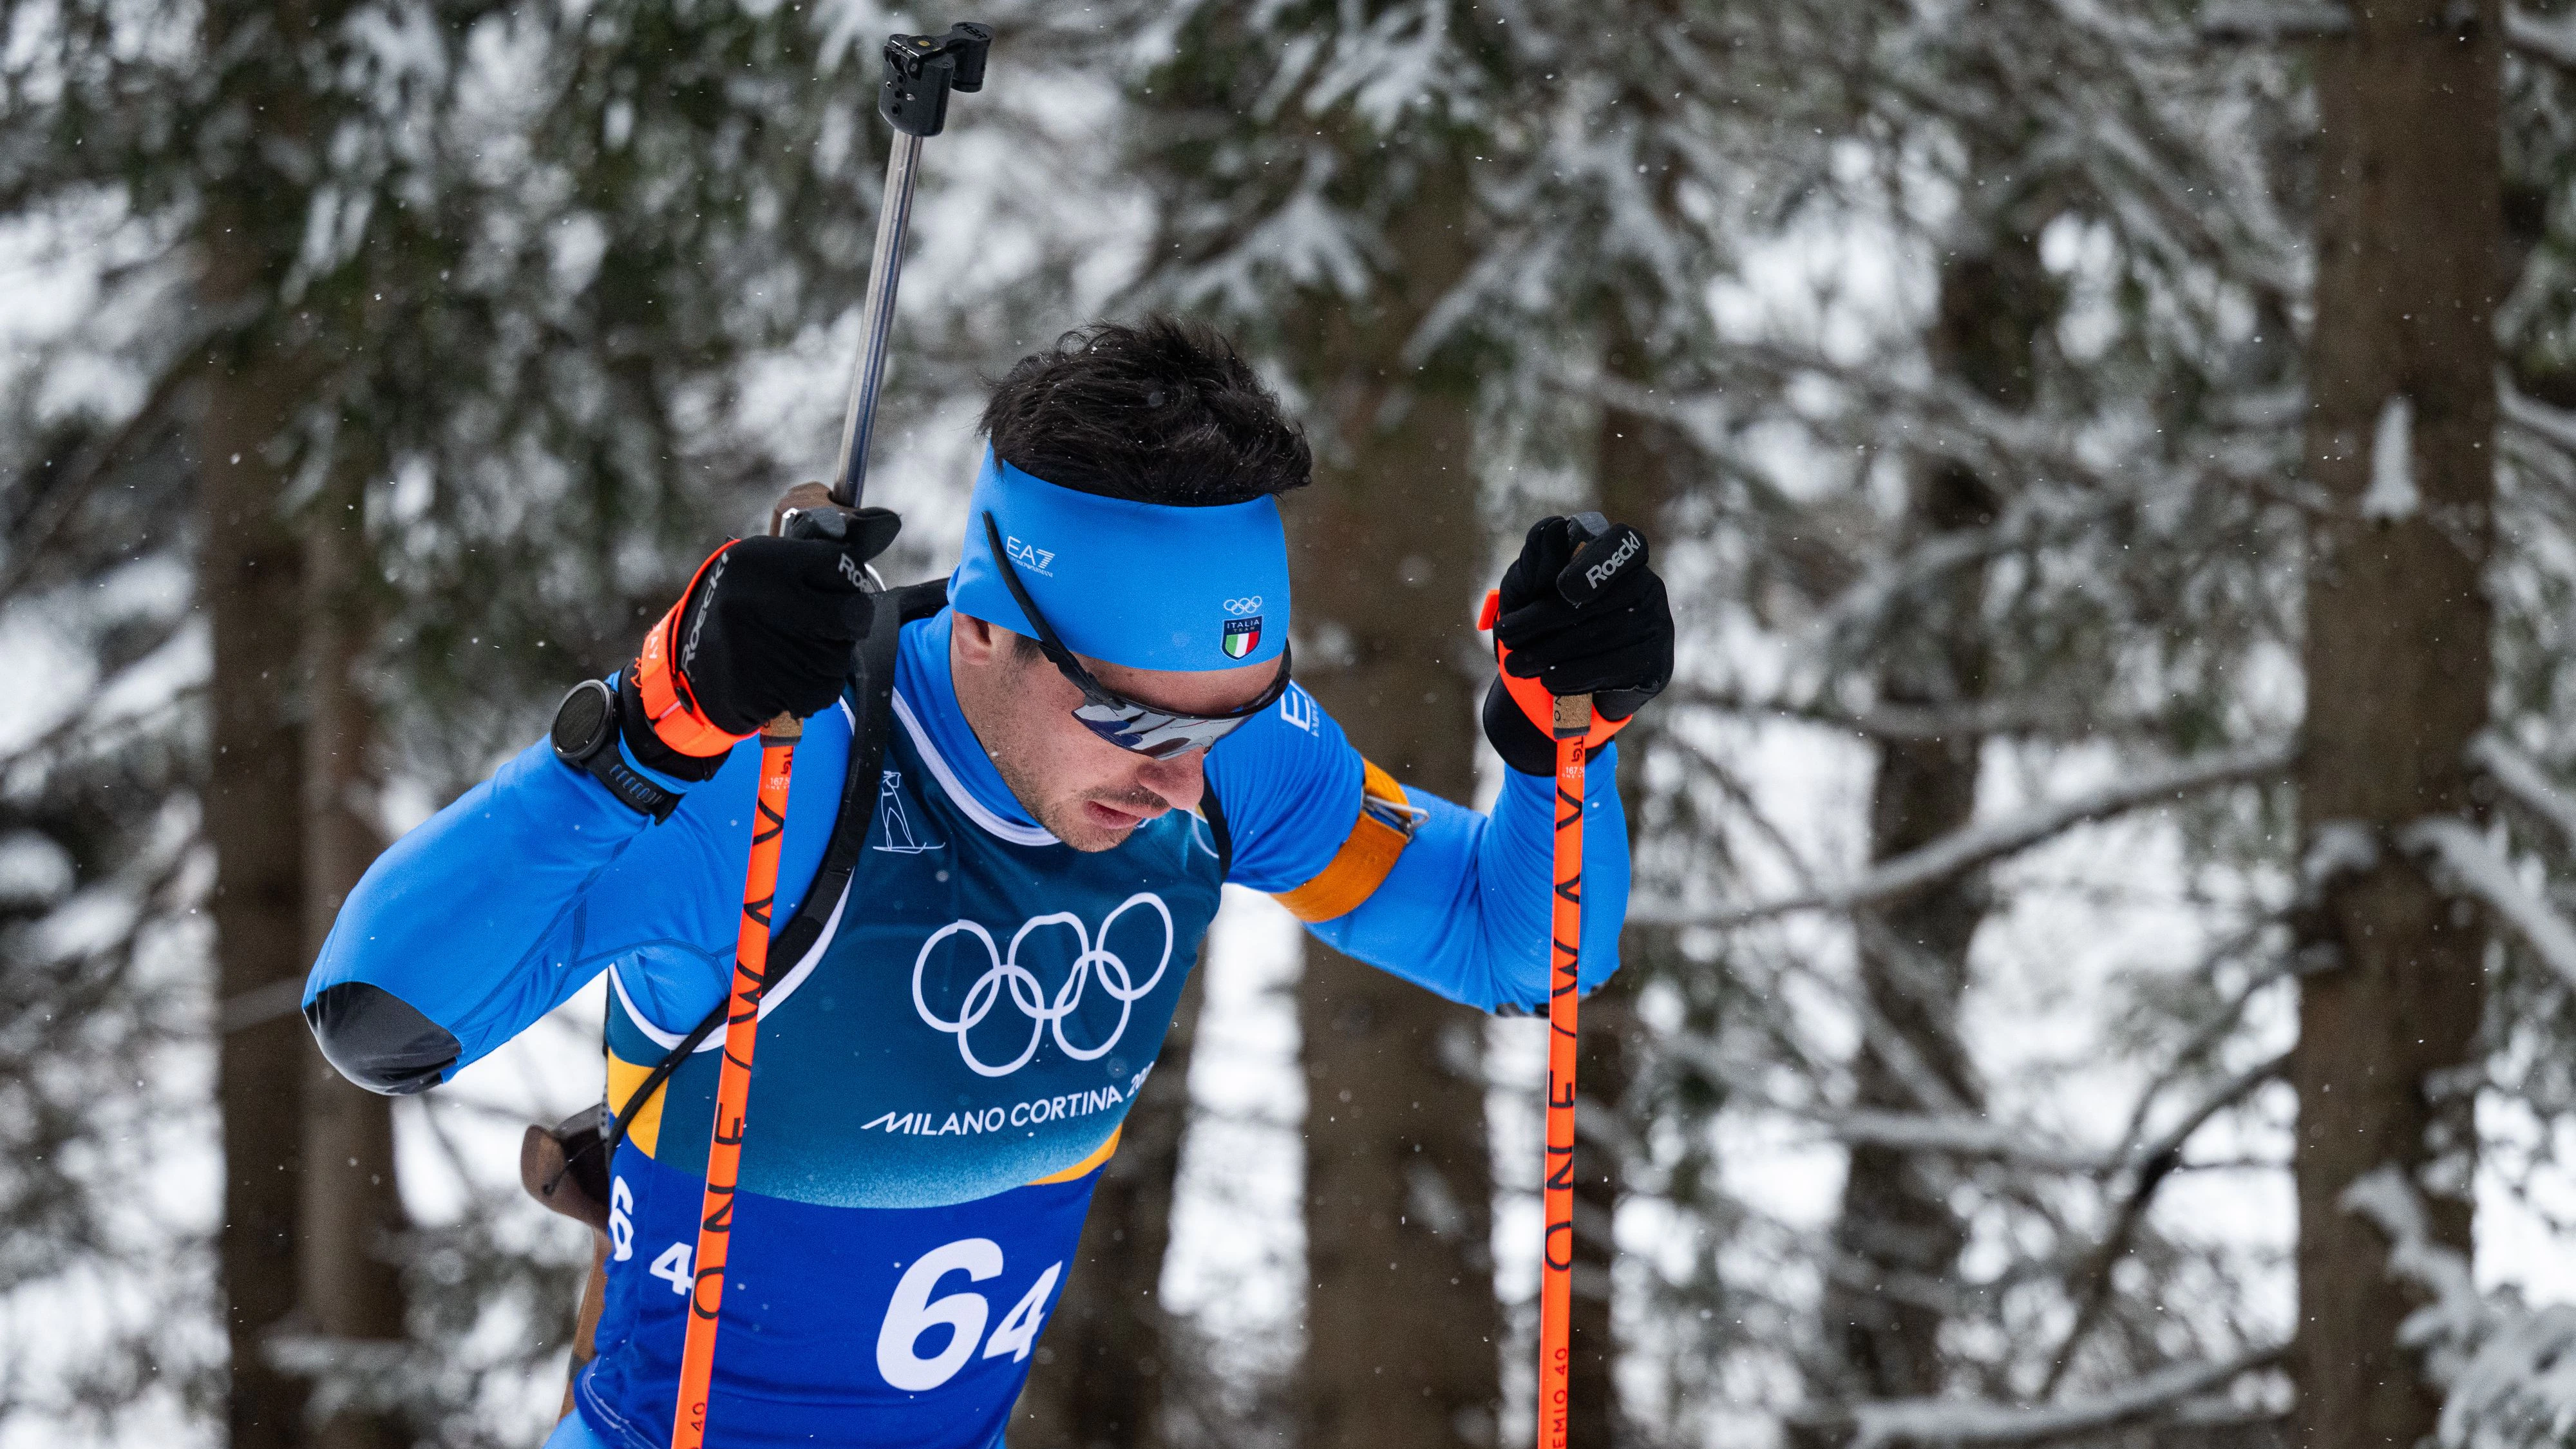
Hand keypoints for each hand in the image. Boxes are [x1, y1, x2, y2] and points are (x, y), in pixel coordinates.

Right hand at [622, 500, 900, 777]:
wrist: (687, 669)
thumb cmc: (743, 606)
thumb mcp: (769, 564)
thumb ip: (825, 547)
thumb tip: (889, 521)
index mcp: (759, 559)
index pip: (841, 562)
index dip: (847, 578)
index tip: (834, 585)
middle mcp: (757, 599)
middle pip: (853, 613)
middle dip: (850, 621)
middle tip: (827, 622)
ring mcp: (761, 646)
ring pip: (841, 654)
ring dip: (830, 655)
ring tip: (792, 647)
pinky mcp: (768, 688)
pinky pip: (825, 687)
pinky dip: (816, 684)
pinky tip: (786, 674)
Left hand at [1479, 513, 1672, 774]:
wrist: (1562, 679)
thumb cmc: (1543, 618)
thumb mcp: (1529, 588)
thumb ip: (1538, 560)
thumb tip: (1552, 527)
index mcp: (1620, 556)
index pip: (1623, 545)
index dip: (1596, 564)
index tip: (1562, 587)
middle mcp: (1647, 586)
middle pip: (1600, 600)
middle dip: (1545, 620)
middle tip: (1507, 636)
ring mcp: (1656, 626)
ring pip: (1604, 636)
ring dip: (1551, 652)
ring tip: (1516, 665)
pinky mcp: (1656, 664)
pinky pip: (1615, 669)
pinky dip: (1574, 675)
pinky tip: (1548, 679)